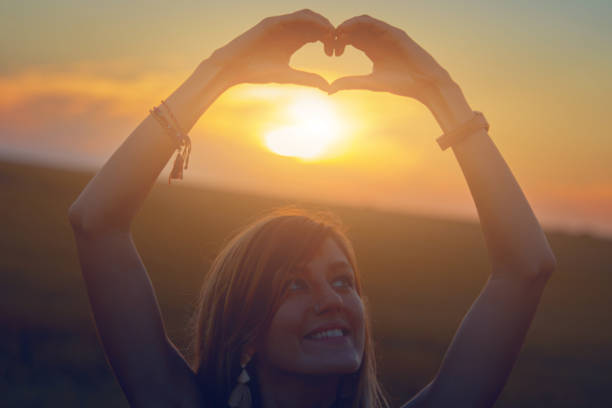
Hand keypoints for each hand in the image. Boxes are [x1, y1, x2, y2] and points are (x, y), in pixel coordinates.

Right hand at [209, 9, 333, 91]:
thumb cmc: (257, 73)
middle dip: (330, 32)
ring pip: (308, 17)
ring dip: (323, 23)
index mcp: (294, 41)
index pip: (317, 35)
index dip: (330, 41)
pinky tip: (321, 29)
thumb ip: (308, 79)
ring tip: (333, 34)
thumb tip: (329, 87)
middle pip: (316, 24)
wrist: (233, 68)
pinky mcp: (273, 22)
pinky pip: (296, 17)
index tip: (337, 53)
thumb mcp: (288, 76)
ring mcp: (281, 24)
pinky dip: (311, 20)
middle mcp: (289, 30)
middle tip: (338, 45)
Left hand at [329, 15, 453, 104]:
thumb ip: (350, 83)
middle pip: (354, 29)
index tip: (330, 53)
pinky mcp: (393, 32)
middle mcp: (377, 38)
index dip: (338, 42)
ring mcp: (386, 34)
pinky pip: (373, 22)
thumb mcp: (370, 83)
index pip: (350, 39)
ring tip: (336, 34)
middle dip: (339, 33)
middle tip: (330, 43)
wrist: (423, 83)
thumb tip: (329, 89)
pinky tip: (348, 31)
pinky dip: (358, 23)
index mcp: (371, 49)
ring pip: (361, 22)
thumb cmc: (400, 84)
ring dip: (347, 25)